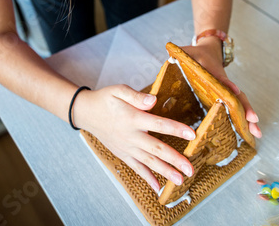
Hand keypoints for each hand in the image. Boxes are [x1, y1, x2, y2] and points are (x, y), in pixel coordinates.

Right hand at [73, 84, 195, 192]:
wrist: (86, 113)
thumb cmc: (106, 99)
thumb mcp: (119, 91)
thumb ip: (136, 96)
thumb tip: (153, 100)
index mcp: (132, 118)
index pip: (158, 124)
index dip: (176, 129)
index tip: (192, 134)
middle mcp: (131, 135)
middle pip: (156, 149)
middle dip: (174, 160)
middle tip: (190, 169)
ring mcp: (126, 147)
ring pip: (148, 161)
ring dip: (165, 172)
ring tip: (180, 181)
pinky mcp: (123, 153)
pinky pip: (136, 167)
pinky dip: (147, 178)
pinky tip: (158, 187)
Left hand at [181, 38, 261, 138]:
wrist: (210, 50)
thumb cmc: (196, 53)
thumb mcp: (187, 51)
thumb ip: (178, 53)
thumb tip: (169, 55)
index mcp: (213, 72)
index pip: (221, 79)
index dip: (228, 85)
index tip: (235, 91)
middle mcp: (224, 82)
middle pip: (237, 95)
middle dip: (246, 108)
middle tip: (254, 122)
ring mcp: (227, 90)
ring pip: (240, 104)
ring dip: (248, 119)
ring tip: (256, 134)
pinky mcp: (227, 96)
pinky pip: (236, 108)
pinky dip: (242, 120)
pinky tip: (247, 133)